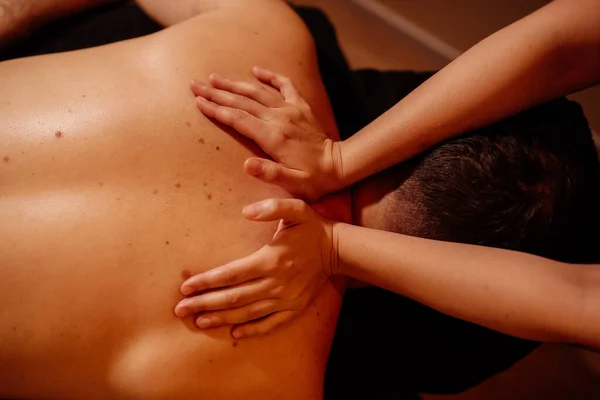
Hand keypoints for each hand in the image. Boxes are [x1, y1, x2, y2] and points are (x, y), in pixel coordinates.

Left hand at [174, 198, 337, 338]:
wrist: (337, 250)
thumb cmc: (311, 227)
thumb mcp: (295, 209)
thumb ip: (271, 208)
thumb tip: (246, 211)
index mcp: (271, 259)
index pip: (232, 274)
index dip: (207, 281)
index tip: (186, 287)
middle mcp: (276, 283)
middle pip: (234, 297)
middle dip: (205, 303)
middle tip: (181, 310)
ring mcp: (285, 299)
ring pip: (248, 313)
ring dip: (222, 318)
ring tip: (199, 321)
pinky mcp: (294, 308)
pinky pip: (270, 324)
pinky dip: (251, 331)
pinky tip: (234, 334)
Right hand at [191, 66, 342, 199]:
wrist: (339, 165)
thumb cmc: (314, 179)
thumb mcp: (293, 183)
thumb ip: (271, 173)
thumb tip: (246, 165)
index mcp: (273, 137)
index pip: (238, 119)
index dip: (216, 110)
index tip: (198, 102)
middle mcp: (279, 118)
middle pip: (242, 102)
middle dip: (216, 93)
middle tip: (195, 85)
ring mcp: (290, 110)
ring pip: (257, 92)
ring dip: (234, 84)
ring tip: (214, 77)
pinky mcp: (300, 107)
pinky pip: (285, 85)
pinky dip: (270, 76)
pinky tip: (256, 69)